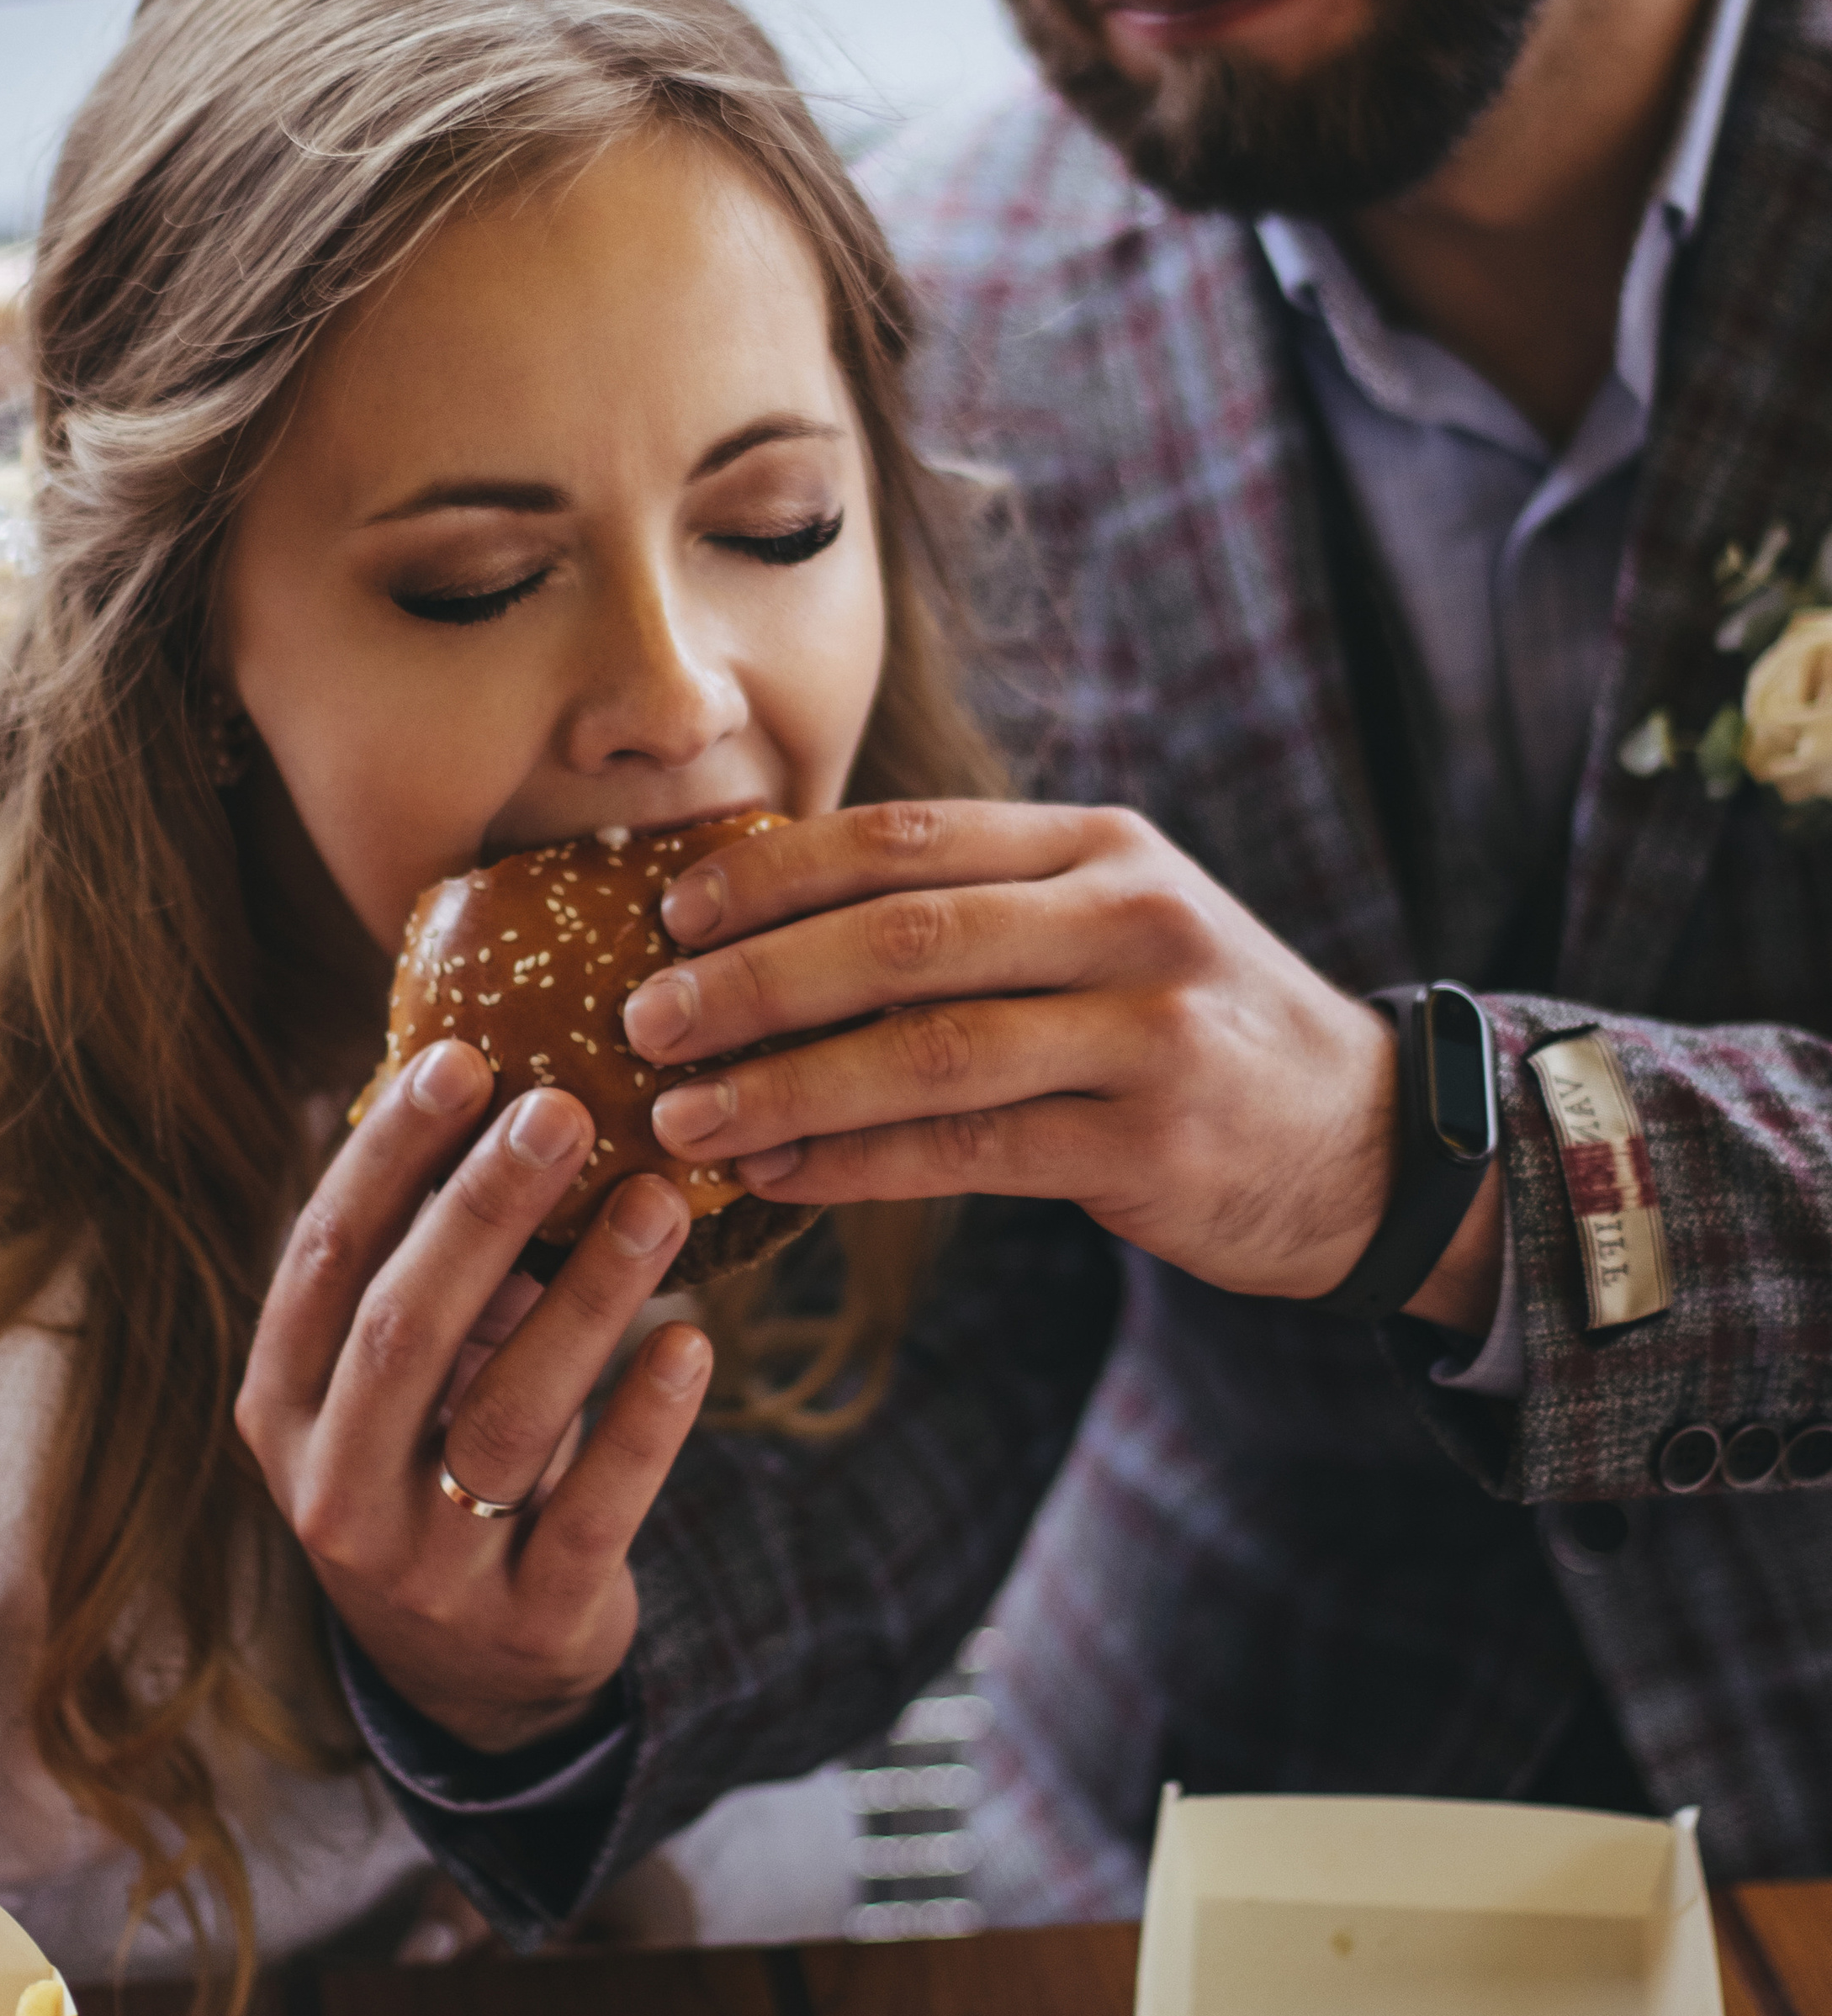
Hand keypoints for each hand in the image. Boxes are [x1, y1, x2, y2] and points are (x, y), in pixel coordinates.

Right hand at [237, 1042, 712, 1753]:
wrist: (471, 1680)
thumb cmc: (434, 1458)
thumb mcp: (396, 1374)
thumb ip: (423, 1254)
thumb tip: (488, 1065)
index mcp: (281, 1405)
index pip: (321, 1259)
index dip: (387, 1156)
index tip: (460, 1056)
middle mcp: (333, 1488)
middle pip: (404, 1328)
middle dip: (482, 1208)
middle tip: (562, 1106)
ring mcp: (426, 1568)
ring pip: (507, 1414)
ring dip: (587, 1298)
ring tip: (659, 1200)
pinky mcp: (528, 1621)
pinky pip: (592, 1511)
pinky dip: (644, 1425)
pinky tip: (695, 1343)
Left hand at [623, 800, 1412, 1306]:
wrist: (1367, 1137)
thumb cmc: (1188, 1024)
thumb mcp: (1107, 924)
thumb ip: (975, 911)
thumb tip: (764, 933)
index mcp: (1096, 847)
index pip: (905, 839)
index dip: (775, 873)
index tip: (671, 911)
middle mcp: (1127, 920)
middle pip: (903, 938)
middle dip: (756, 980)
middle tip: (648, 1019)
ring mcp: (1147, 1031)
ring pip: (927, 1052)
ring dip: (786, 1085)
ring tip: (685, 1115)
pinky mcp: (1152, 1142)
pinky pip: (969, 1152)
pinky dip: (858, 1164)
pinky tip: (778, 1176)